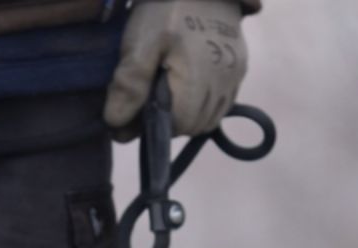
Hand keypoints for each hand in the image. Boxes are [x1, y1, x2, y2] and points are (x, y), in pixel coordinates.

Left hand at [104, 0, 248, 139]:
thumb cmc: (167, 7)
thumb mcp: (141, 42)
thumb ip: (129, 85)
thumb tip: (116, 125)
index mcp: (198, 82)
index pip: (174, 127)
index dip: (149, 124)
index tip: (131, 111)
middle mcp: (224, 84)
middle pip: (192, 125)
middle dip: (168, 120)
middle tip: (145, 99)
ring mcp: (235, 75)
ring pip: (208, 118)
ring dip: (186, 114)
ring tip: (165, 91)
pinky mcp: (240, 65)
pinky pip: (222, 101)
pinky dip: (203, 102)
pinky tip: (186, 84)